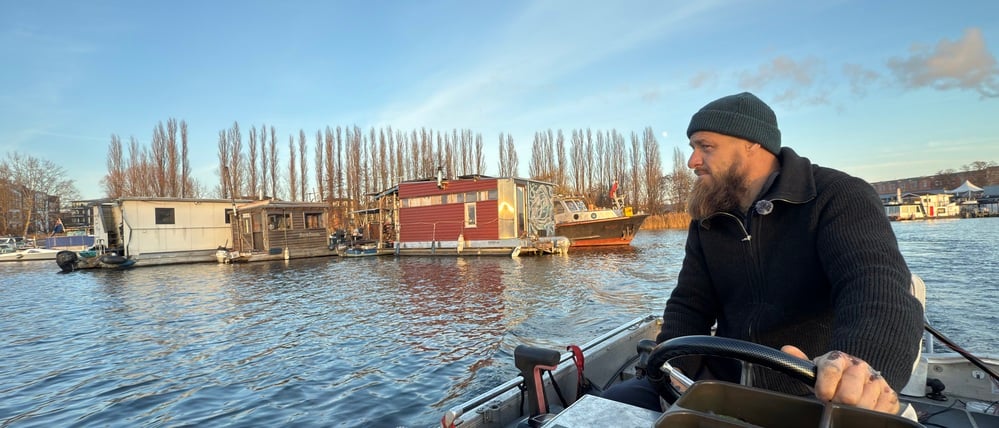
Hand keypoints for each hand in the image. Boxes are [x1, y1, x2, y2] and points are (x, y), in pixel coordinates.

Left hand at [782, 345, 900, 414]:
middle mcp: (859, 367)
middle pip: (849, 394)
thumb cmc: (835, 375)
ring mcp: (876, 381)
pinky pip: (881, 410)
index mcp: (838, 359)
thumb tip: (787, 350)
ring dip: (855, 410)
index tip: (823, 396)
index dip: (825, 387)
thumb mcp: (817, 369)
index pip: (831, 370)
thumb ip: (800, 362)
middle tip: (836, 403)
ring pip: (865, 405)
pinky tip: (864, 407)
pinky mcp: (889, 394)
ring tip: (849, 405)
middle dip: (840, 403)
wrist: (861, 373)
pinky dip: (871, 413)